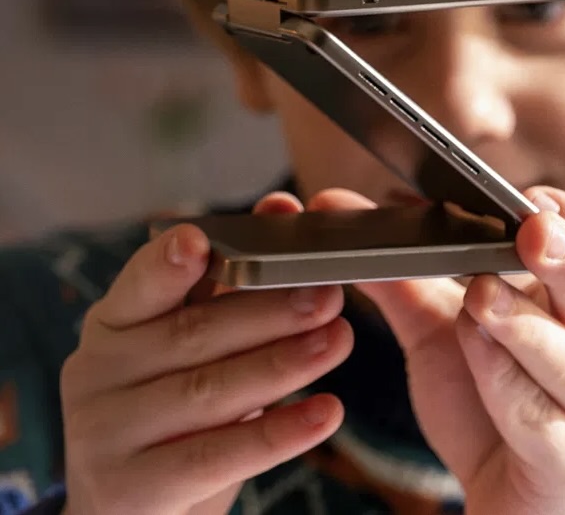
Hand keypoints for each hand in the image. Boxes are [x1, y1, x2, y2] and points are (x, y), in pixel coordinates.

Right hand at [60, 193, 353, 514]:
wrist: (132, 504)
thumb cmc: (171, 403)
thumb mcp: (190, 341)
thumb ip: (230, 280)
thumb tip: (281, 208)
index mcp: (114, 323)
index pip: (141, 285)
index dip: (169, 263)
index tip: (203, 238)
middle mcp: (97, 371)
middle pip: (193, 335)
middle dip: (268, 312)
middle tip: (328, 294)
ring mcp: (106, 434)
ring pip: (208, 391)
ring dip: (283, 363)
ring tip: (338, 340)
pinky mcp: (133, 490)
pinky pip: (216, 456)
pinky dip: (278, 432)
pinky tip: (326, 412)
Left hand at [314, 187, 564, 514]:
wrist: (510, 492)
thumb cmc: (489, 395)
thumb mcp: (440, 323)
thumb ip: (398, 268)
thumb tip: (334, 206)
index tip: (532, 199)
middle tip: (529, 229)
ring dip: (523, 323)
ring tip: (479, 296)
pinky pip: (541, 417)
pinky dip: (503, 381)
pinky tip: (470, 348)